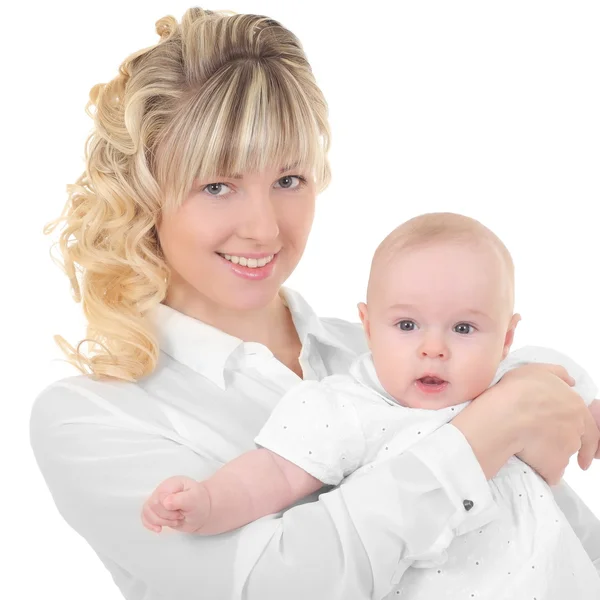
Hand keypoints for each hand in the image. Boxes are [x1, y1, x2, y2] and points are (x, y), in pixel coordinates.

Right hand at [141, 475, 210, 533]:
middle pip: (152, 505)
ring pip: (147, 511)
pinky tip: (158, 529)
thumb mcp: (195, 499)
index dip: (168, 510)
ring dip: (161, 521)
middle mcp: (163, 490)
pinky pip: (145, 516)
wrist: (202, 512)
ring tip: (175, 521)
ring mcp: (158, 500)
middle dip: (166, 516)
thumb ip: (181, 499)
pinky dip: (149, 524)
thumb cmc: (200, 503)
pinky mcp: (156, 510)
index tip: (181, 513)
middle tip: (180, 517)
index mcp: (172, 484)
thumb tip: (165, 503)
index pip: (160, 498)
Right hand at [501, 363, 598, 483]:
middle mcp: (576, 430)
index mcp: (576, 408)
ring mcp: (566, 451)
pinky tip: (528, 462)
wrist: (504, 416)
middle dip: (564, 445)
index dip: (586, 437)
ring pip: (562, 458)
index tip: (582, 448)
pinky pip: (550, 474)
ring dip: (550, 456)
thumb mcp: (537, 370)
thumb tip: (570, 381)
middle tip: (546, 444)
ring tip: (529, 449)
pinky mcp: (553, 467)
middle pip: (576, 443)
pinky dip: (541, 471)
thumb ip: (558, 374)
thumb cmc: (518, 391)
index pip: (590, 428)